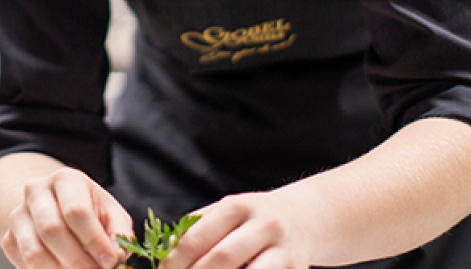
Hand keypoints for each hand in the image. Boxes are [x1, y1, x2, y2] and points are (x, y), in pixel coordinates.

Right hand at [2, 166, 132, 268]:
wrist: (52, 204)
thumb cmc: (87, 208)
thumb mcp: (108, 211)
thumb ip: (118, 232)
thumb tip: (119, 256)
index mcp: (65, 179)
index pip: (76, 211)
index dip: (94, 241)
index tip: (110, 262)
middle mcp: (37, 191)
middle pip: (52, 230)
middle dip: (77, 261)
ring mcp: (19, 215)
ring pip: (35, 253)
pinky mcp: (8, 238)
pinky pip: (24, 264)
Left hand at [162, 189, 312, 268]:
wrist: (303, 219)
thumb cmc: (252, 219)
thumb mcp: (227, 213)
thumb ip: (197, 228)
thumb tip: (166, 252)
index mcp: (238, 206)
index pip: (197, 237)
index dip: (175, 263)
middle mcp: (263, 225)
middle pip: (222, 259)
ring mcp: (282, 251)